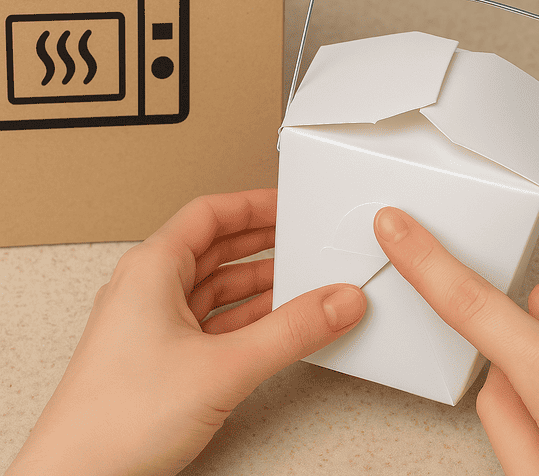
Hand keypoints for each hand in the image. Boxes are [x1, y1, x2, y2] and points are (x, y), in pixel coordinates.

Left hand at [6, 189, 365, 475]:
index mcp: (152, 270)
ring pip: (217, 291)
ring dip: (259, 286)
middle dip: (262, 244)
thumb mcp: (224, 366)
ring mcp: (155, 327)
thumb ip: (291, 331)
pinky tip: (277, 326)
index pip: (209, 214)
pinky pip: (215, 325)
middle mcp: (149, 292)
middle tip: (303, 240)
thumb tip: (337, 302)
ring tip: (302, 284)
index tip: (289, 204)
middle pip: (215, 250)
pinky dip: (248, 321)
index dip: (252, 205)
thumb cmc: (115, 420)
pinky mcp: (164, 360)